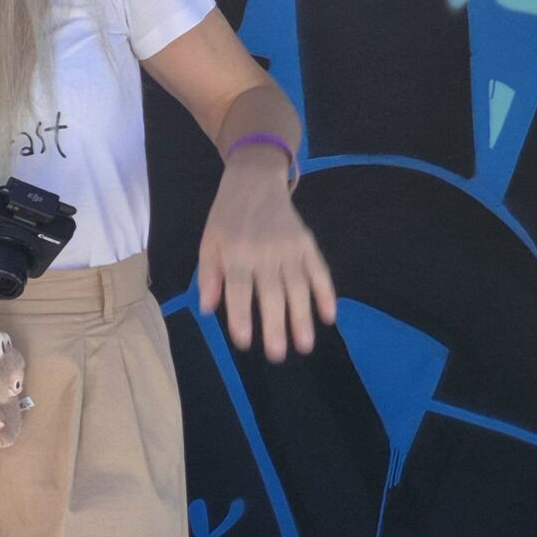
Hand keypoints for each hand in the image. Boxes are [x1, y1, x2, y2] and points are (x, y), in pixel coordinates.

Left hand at [198, 158, 336, 359]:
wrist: (254, 181)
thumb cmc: (226, 218)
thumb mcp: (208, 242)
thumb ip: (208, 276)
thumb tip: (207, 309)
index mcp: (237, 252)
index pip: (240, 288)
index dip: (241, 315)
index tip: (244, 342)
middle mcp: (265, 251)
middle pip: (272, 293)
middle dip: (275, 325)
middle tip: (277, 355)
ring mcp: (290, 247)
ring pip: (299, 287)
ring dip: (303, 317)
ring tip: (305, 345)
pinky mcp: (308, 244)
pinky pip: (320, 271)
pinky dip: (326, 293)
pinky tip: (329, 316)